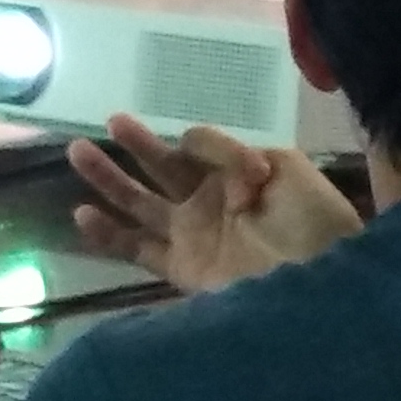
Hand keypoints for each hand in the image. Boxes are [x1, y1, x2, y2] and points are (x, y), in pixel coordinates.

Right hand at [69, 113, 360, 292]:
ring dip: (109, 179)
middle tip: (110, 120)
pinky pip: (137, 249)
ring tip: (77, 151)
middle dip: (136, 144)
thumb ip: (232, 154)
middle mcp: (210, 201)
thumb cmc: (314, 221)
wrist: (323, 281)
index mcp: (237, 172)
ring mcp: (192, 235)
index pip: (200, 147)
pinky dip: (108, 234)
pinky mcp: (181, 268)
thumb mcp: (285, 168)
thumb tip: (194, 155)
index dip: (207, 146)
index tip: (247, 172)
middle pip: (163, 167)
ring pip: (140, 203)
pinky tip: (82, 214)